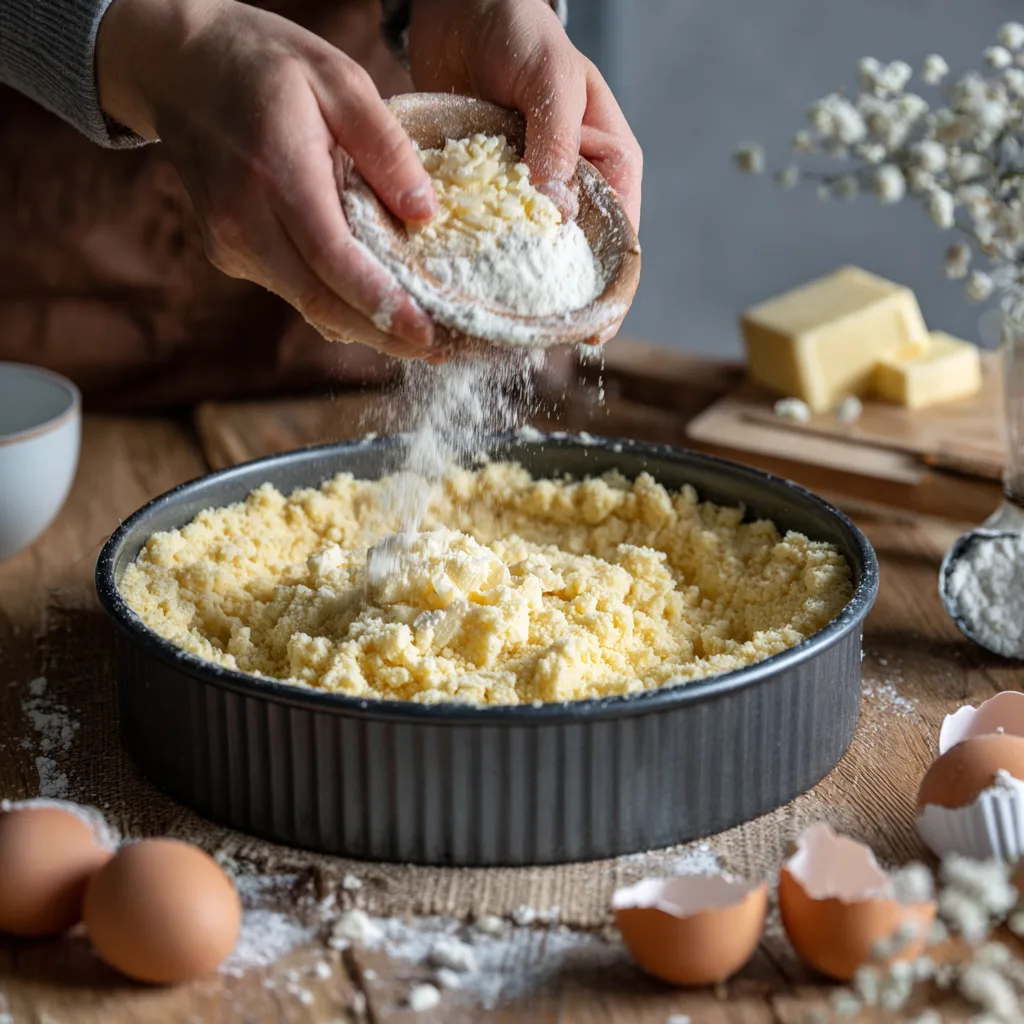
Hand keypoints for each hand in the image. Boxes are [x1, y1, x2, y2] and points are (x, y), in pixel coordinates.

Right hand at [96, 0, 442, 359]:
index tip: (426, 334)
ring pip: (307, 304)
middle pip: (319, 300)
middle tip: (436, 349)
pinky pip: (293, 291)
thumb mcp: (339, 80)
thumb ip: (385, 146)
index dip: (381, 304)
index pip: (332, 259)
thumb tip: (426, 214)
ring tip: (417, 336)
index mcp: (274, 172)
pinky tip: (376, 307)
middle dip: (381, 333)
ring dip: (364, 326)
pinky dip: (336, 305)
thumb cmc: (267, 65)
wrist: (181, 65)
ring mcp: (230, 243)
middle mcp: (244, 219)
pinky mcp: (230, 253)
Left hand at [407, 0, 641, 343]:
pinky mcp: (484, 192)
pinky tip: (454, 290)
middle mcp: (571, 189)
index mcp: (609, 167)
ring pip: (526, 256)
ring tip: (491, 331)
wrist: (463, 5)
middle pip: (573, 262)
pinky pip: (483, 236)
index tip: (593, 335)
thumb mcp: (552, 81)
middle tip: (530, 346)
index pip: (622, 242)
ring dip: (510, 290)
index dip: (611, 293)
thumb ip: (556, 143)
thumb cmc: (522, 32)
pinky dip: (473, 261)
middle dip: (555, 304)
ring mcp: (526, 195)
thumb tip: (557, 213)